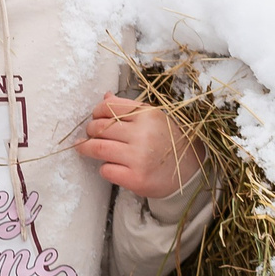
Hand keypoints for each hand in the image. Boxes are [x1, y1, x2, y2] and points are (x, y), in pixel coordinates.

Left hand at [79, 94, 205, 198]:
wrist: (190, 172)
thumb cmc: (168, 142)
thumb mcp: (154, 119)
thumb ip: (129, 109)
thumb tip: (105, 96)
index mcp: (148, 115)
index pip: (108, 107)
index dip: (96, 113)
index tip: (95, 118)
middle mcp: (144, 134)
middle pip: (100, 128)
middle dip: (90, 131)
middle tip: (91, 135)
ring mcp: (140, 157)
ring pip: (98, 148)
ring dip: (87, 148)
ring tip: (84, 148)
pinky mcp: (136, 179)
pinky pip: (106, 170)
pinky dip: (104, 168)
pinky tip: (111, 166)